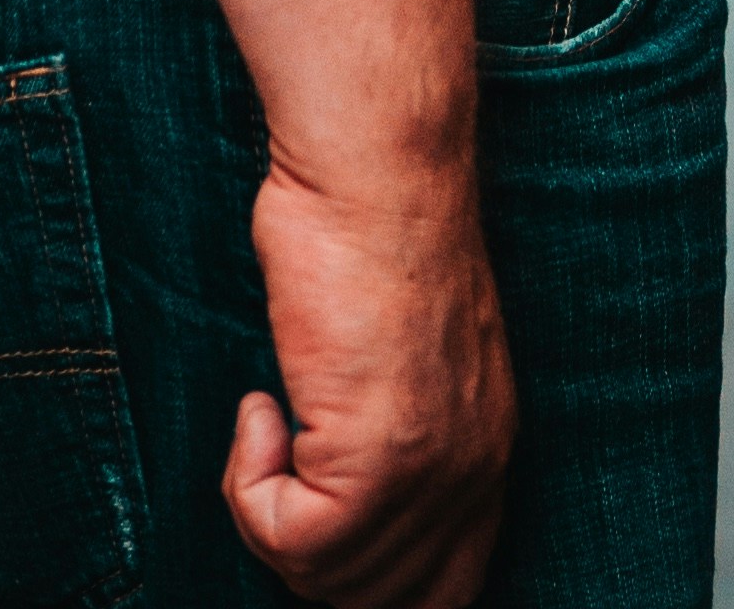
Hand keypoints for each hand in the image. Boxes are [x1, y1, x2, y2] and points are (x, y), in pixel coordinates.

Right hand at [226, 151, 512, 604]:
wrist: (370, 168)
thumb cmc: (362, 237)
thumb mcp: (400, 359)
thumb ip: (396, 444)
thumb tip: (330, 517)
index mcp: (484, 452)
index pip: (449, 591)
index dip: (371, 589)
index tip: (306, 533)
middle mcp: (473, 470)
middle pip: (383, 602)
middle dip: (305, 557)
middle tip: (272, 470)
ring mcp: (433, 467)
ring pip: (326, 579)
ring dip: (268, 513)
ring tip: (271, 421)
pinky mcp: (380, 453)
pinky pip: (294, 538)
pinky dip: (250, 485)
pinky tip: (265, 405)